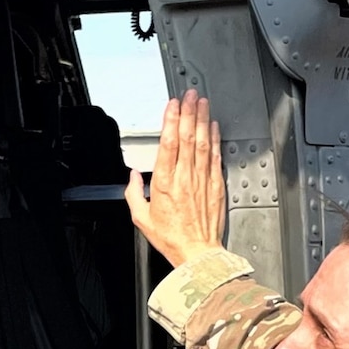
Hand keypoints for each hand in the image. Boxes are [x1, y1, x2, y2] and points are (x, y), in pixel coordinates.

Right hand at [126, 89, 224, 269]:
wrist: (198, 253)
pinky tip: (213, 126)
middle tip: (190, 95)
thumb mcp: (142, 218)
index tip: (172, 105)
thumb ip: (134, 194)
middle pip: (187, 137)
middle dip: (188, 112)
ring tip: (202, 103)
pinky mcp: (215, 185)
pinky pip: (215, 156)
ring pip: (202, 142)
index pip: (168, 144)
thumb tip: (133, 177)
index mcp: (165, 183)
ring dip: (202, 119)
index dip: (171, 120)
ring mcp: (202, 180)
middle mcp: (184, 178)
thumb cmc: (172, 238)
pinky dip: (214, 138)